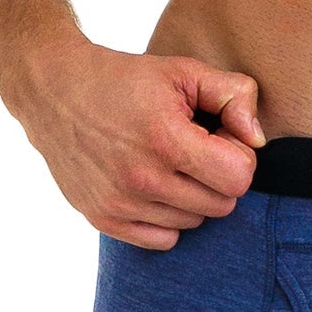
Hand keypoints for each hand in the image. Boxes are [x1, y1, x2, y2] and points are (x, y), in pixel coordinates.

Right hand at [12, 38, 262, 248]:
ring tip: (168, 163)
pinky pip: (162, 240)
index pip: (238, 177)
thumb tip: (257, 140)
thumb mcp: (183, 71)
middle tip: (194, 149)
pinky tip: (153, 186)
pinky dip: (166, 218)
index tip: (217, 136)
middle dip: (217, 176)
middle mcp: (142, 178)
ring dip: (192, 196)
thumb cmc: (125, 79)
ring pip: (193, 223)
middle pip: (221, 204)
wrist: (54, 90)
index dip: (238, 154)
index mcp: (166, 140)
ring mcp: (120, 203)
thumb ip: (233, 95)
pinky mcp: (103, 218)